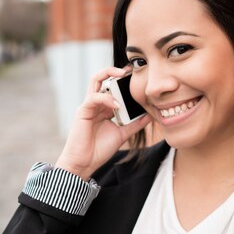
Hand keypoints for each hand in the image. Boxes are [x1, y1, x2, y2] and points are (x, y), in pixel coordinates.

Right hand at [55, 66, 151, 180]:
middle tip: (130, 69)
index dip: (121, 79)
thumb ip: (135, 124)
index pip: (111, 86)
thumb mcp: (122, 134)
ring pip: (95, 81)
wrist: (84, 163)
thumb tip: (150, 115)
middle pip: (101, 78)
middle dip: (114, 71)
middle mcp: (95, 104)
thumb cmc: (99, 149)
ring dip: (109, 76)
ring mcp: (88, 106)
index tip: (136, 75)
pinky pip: (94, 97)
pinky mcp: (82, 111)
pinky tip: (117, 105)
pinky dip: (107, 98)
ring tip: (123, 75)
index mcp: (103, 108)